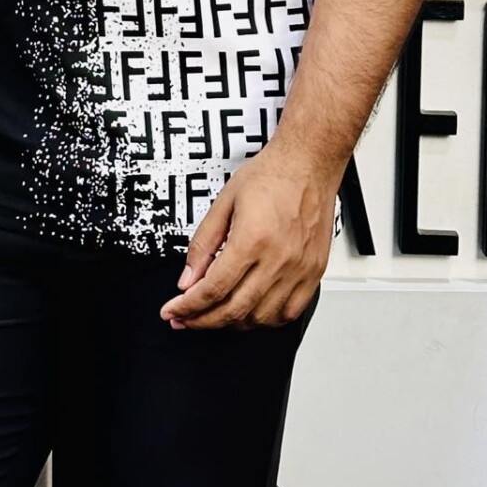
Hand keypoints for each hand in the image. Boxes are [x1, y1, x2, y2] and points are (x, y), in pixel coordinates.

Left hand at [158, 142, 337, 331]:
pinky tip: (251, 312)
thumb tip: (188, 279)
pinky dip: (266, 319)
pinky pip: (290, 312)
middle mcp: (278, 259)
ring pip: (261, 318)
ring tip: (215, 314)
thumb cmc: (270, 175)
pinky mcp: (313, 273)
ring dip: (233, 322)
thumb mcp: (224, 202)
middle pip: (234, 310)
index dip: (188, 307)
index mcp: (252, 239)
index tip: (173, 312)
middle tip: (185, 320)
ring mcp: (299, 269)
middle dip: (202, 321)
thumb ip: (203, 244)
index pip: (213, 289)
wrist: (308, 163)